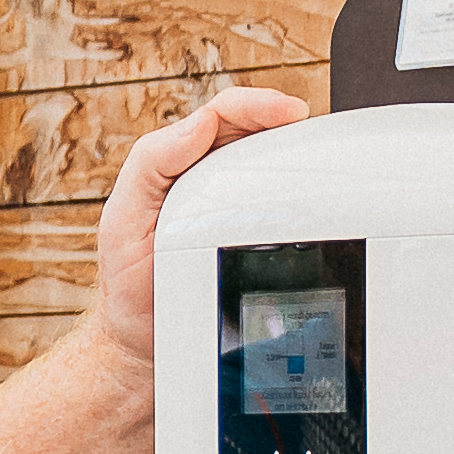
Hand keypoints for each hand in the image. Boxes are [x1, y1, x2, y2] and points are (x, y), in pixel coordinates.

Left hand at [73, 82, 315, 382]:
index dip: (257, 106)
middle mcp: (208, 182)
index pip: (222, 116)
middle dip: (290, 127)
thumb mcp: (124, 221)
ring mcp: (232, 212)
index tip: (289, 112)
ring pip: (275, 171)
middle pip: (258, 136)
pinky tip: (323, 206)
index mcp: (177, 167)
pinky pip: (285, 212)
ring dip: (303, 161)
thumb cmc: (131, 287)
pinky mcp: (253, 243)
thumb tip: (199, 123)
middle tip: (319, 137)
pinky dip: (306, 202)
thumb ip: (152, 165)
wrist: (147, 346)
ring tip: (328, 163)